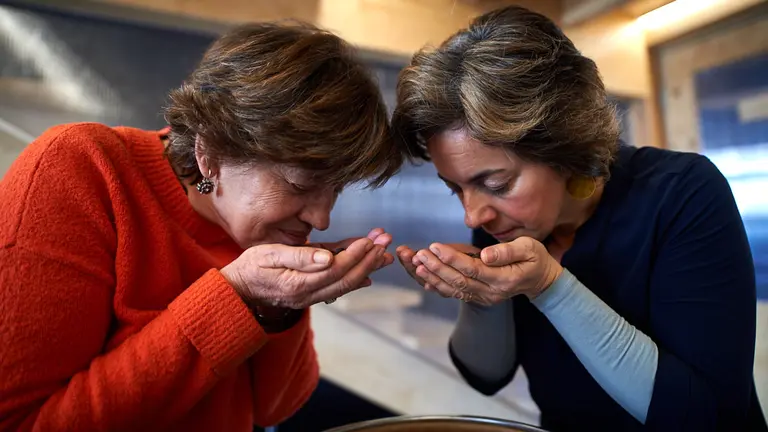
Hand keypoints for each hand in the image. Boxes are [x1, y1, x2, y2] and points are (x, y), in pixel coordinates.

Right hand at [221, 236, 388, 308]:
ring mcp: (310, 297)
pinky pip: (336, 287)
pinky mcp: (310, 294)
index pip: (335, 268)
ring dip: (367, 268)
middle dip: (369, 259)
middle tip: (387, 242)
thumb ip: (298, 256)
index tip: (371, 240)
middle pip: (346, 278)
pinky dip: (355, 279)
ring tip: (386, 254)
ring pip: (345, 283)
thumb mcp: (267, 255)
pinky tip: (370, 273)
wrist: (236, 291)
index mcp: (298, 283)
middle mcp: (308, 294)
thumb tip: (327, 257)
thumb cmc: (249, 268)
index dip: (355, 254)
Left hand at [410, 237, 562, 304]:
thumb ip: (507, 251)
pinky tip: (422, 278)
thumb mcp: (530, 248)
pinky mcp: (478, 297)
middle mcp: (492, 292)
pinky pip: (455, 293)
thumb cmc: (535, 258)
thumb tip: (485, 255)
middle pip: (459, 281)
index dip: (452, 259)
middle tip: (418, 254)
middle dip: (437, 267)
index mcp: (505, 279)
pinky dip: (437, 286)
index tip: (435, 246)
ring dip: (432, 277)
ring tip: (415, 264)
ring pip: (454, 289)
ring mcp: (484, 297)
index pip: (473, 269)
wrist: (540, 280)